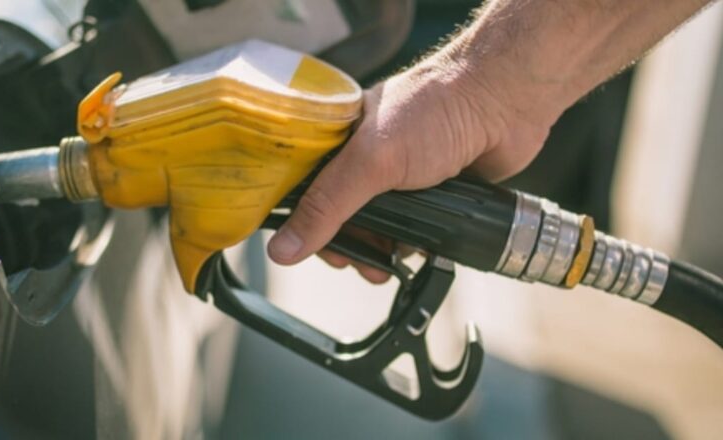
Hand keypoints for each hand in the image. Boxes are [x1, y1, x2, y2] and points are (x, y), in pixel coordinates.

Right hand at [267, 55, 553, 278]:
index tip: (305, 250)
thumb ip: (327, 207)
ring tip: (383, 268)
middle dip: (345, 244)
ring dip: (377, 252)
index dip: (302, 221)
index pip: (304, 187)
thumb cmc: (437, 110)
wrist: (505, 104)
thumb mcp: (372, 161)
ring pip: (376, 225)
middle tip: (352, 264)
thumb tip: (283, 248)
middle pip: (339, 213)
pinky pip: (409, 228)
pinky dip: (409, 245)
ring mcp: (400, 174)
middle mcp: (367, 155)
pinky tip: (413, 254)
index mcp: (341, 137)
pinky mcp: (431, 191)